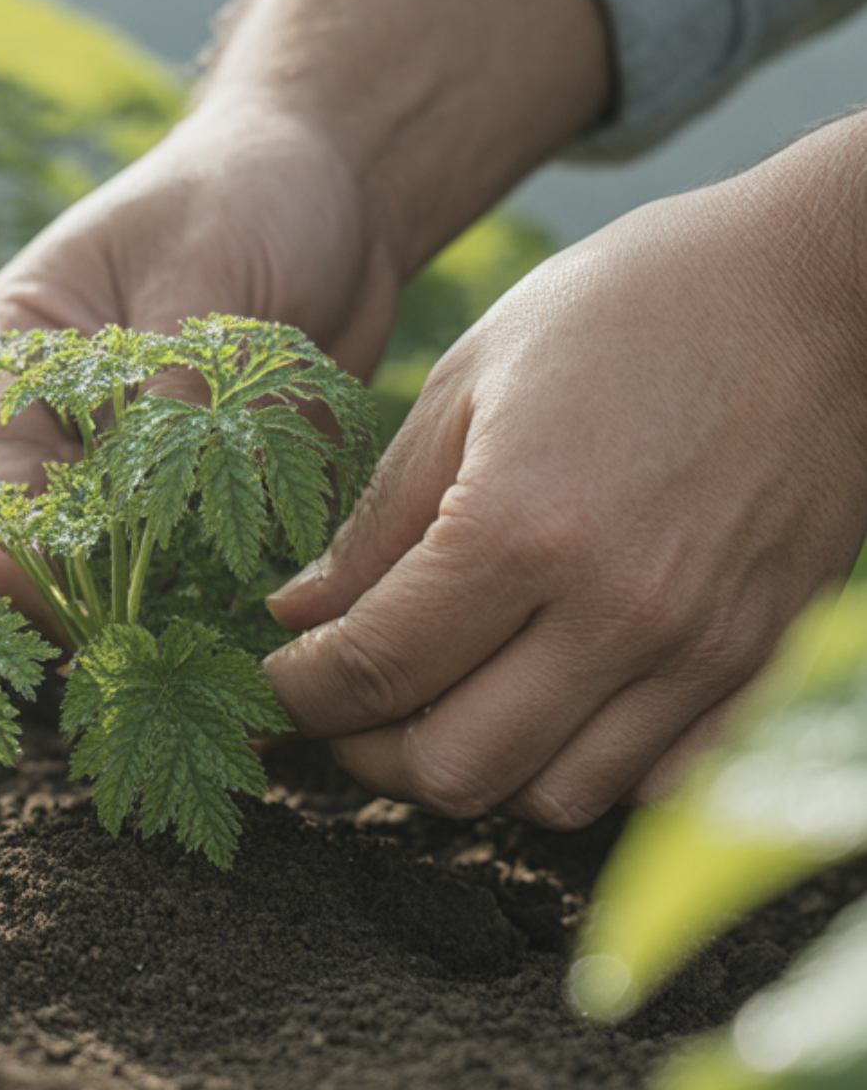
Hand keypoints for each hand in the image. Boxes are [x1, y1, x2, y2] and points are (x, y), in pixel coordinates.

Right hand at [0, 104, 398, 637]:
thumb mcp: (201, 269)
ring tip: (194, 654)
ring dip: (164, 601)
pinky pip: (215, 546)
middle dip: (92, 590)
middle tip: (127, 650)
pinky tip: (256, 625)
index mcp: (30, 345)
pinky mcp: (223, 476)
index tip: (50, 587)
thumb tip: (150, 502)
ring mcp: (152, 450)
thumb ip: (170, 381)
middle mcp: (78, 410)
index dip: (22, 531)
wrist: (342, 182)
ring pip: (137, 553)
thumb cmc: (248, 192)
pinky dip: (231, 583)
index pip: (0, 459)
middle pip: (62, 525)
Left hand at [264, 119, 866, 827]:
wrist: (822, 290)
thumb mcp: (471, 380)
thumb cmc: (635, 308)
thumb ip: (380, 517)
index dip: (301, 692)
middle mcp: (615, 614)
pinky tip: (540, 706)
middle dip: (367, 753)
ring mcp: (696, 652)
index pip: (374, 669)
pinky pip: (646, 782)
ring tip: (438, 704)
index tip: (278, 679)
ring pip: (547, 799)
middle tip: (343, 705)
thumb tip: (304, 615)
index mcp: (522, 528)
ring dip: (469, 769)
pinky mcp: (753, 663)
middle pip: (451, 769)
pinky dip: (572, 766)